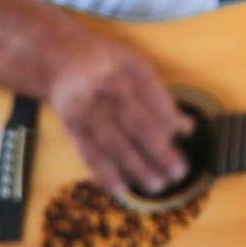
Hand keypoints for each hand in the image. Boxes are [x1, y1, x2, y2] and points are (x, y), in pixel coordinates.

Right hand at [46, 28, 190, 196]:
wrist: (59, 58)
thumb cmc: (106, 63)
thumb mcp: (135, 65)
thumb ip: (160, 95)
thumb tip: (186, 127)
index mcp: (125, 70)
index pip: (153, 99)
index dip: (170, 119)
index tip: (186, 135)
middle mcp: (103, 89)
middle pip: (136, 123)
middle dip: (160, 151)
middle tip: (178, 171)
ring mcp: (85, 109)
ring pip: (113, 143)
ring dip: (136, 167)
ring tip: (156, 185)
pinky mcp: (71, 126)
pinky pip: (88, 153)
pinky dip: (104, 173)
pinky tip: (121, 188)